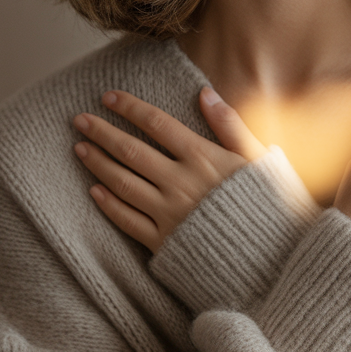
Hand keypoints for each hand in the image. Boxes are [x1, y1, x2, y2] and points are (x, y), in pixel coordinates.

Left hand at [72, 87, 266, 251]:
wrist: (271, 259)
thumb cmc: (268, 204)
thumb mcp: (257, 157)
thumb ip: (230, 124)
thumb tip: (205, 92)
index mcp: (203, 157)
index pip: (157, 123)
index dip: (130, 107)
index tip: (108, 97)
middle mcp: (181, 182)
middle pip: (131, 151)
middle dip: (102, 132)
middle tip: (79, 120)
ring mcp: (169, 213)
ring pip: (123, 183)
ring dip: (98, 163)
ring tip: (80, 148)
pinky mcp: (164, 242)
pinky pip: (128, 220)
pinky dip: (109, 204)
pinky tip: (94, 190)